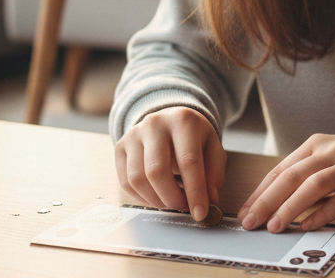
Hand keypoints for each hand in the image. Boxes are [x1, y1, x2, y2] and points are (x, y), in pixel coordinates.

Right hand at [113, 107, 226, 222]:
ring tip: (171, 201)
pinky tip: (157, 196)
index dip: (195, 192)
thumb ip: (214, 172)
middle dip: (172, 198)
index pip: (189, 161)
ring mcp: (134, 134)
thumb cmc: (193, 136)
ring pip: (137, 179)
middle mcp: (155, 124)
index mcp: (183, 120)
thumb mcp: (212, 147)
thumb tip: (209, 198)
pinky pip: (126, 181)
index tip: (200, 213)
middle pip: (157, 171)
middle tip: (184, 207)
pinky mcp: (120, 147)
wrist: (168, 119)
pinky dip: (142, 197)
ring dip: (156, 199)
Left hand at [237, 133, 334, 232]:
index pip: (281, 169)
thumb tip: (271, 201)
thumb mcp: (327, 156)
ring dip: (291, 208)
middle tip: (252, 221)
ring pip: (314, 186)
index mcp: (315, 145)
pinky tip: (308, 226)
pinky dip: (322, 213)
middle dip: (268, 201)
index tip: (246, 211)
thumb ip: (303, 173)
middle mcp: (330, 152)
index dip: (261, 192)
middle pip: (292, 176)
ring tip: (275, 226)